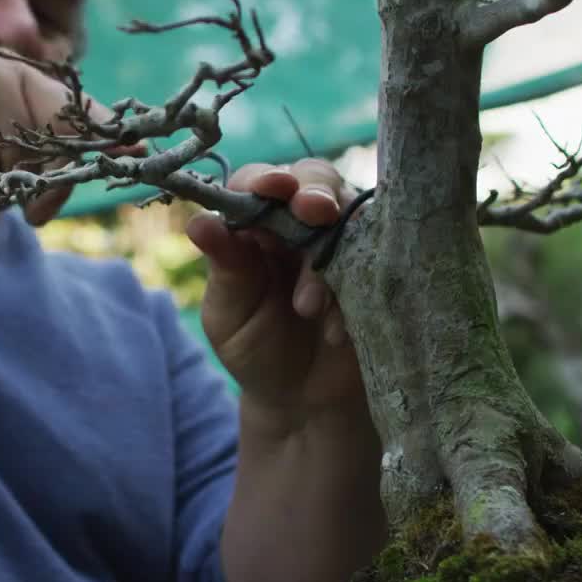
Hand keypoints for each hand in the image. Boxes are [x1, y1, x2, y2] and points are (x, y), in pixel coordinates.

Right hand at [0, 45, 119, 224]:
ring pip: (23, 177)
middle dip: (57, 187)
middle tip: (40, 213)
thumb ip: (27, 134)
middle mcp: (13, 87)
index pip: (88, 115)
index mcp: (25, 82)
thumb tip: (86, 162)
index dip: (117, 139)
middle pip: (66, 153)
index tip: (139, 154)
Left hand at [185, 159, 369, 435]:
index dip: (265, 179)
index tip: (272, 187)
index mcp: (257, 228)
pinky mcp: (379, 268)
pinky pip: (382, 252)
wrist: (306, 403)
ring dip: (332, 248)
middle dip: (314, 191)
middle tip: (314, 213)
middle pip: (314, 179)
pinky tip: (335, 329)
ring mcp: (345, 243)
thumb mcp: (230, 316)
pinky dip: (360, 281)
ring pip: (351, 212)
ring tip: (306, 307)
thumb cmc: (258, 351)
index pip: (258, 183)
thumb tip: (199, 222)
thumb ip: (224, 269)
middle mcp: (302, 226)